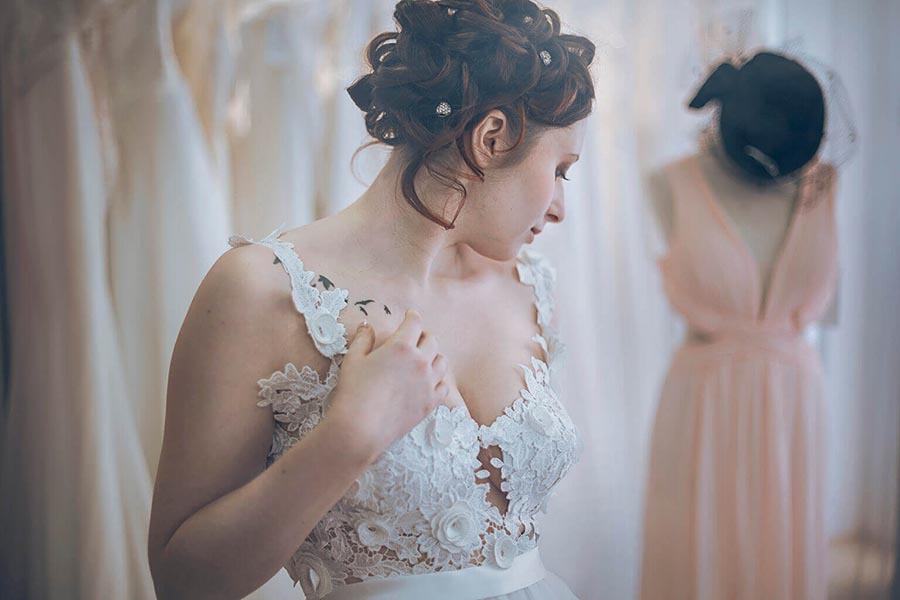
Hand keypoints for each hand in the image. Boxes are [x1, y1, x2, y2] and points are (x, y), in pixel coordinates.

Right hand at [326, 309, 449, 461]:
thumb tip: (366, 325)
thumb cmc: (353, 392)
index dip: (412, 316)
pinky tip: (429, 382)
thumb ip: (362, 338)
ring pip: (441, 362)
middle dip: (423, 336)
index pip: (414, 323)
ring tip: (424, 359)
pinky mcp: (431, 403)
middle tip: (415, 338)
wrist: (361, 428)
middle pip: (431, 340)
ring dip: (433, 357)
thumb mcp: (353, 359)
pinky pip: (443, 386)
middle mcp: (420, 362)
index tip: (410, 315)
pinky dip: (438, 381)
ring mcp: (428, 383)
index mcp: (401, 346)